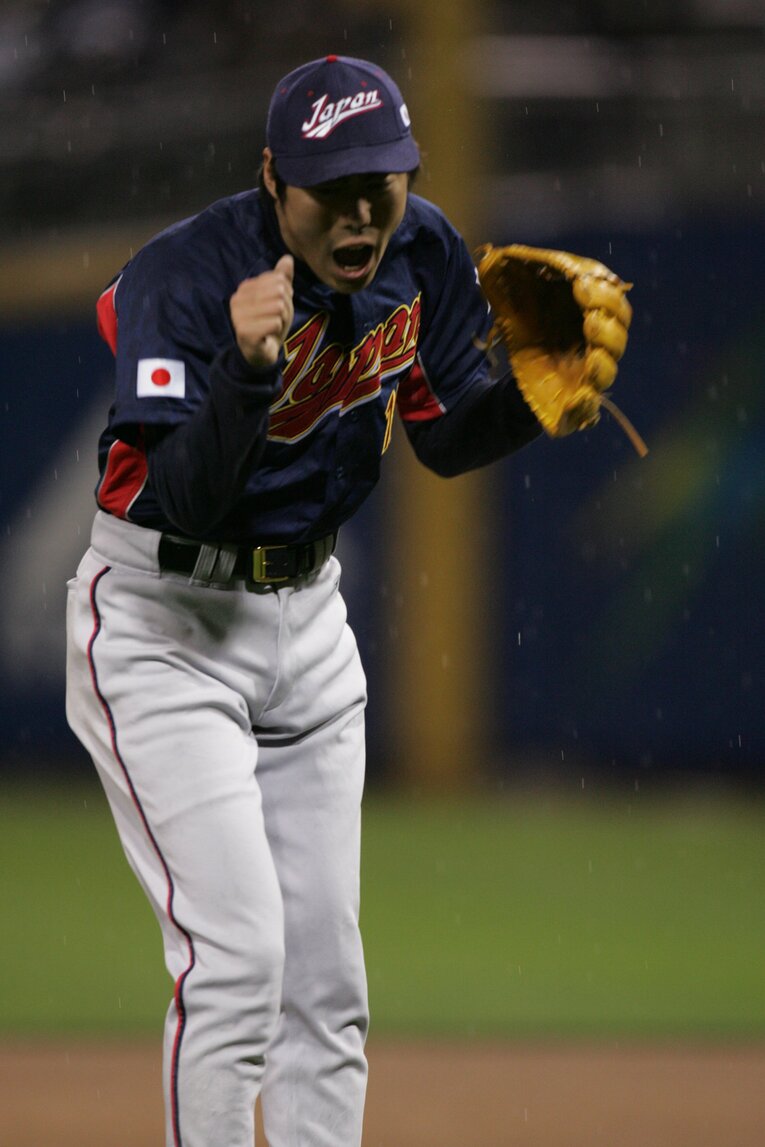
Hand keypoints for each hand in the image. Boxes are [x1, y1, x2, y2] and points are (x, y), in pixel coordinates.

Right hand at [230, 254, 293, 368]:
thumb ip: (282, 278)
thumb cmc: (269, 324)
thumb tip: (288, 258)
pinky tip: (268, 336)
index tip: (276, 309)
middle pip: (279, 292)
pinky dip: (277, 330)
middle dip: (285, 308)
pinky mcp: (244, 331)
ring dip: (282, 320)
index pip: (279, 280)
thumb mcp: (279, 299)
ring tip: (272, 327)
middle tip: (276, 320)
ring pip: (278, 307)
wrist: (260, 353)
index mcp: (245, 287)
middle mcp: (237, 298)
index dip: (286, 296)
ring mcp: (238, 315)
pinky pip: (275, 323)